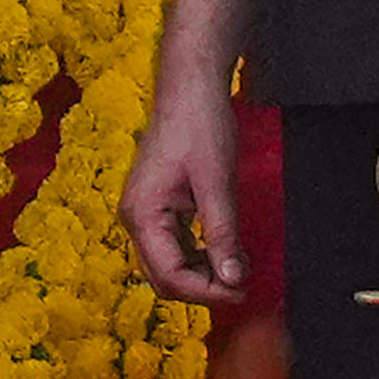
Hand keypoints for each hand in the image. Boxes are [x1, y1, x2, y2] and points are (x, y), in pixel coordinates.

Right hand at [121, 60, 248, 306]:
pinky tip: (225, 251)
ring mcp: (144, 213)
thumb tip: (233, 280)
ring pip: (169, 265)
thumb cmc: (200, 125)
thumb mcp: (217, 183)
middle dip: (203, 288)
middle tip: (243, 285)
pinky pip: (175, 246)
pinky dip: (200, 256)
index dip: (208, 292)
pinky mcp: (157, 206)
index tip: (243, 290)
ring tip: (238, 267)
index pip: (171, 276)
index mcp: (142, 214)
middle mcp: (135, 218)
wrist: (190, 86)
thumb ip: (222, 235)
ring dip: (202, 274)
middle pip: (164, 278)